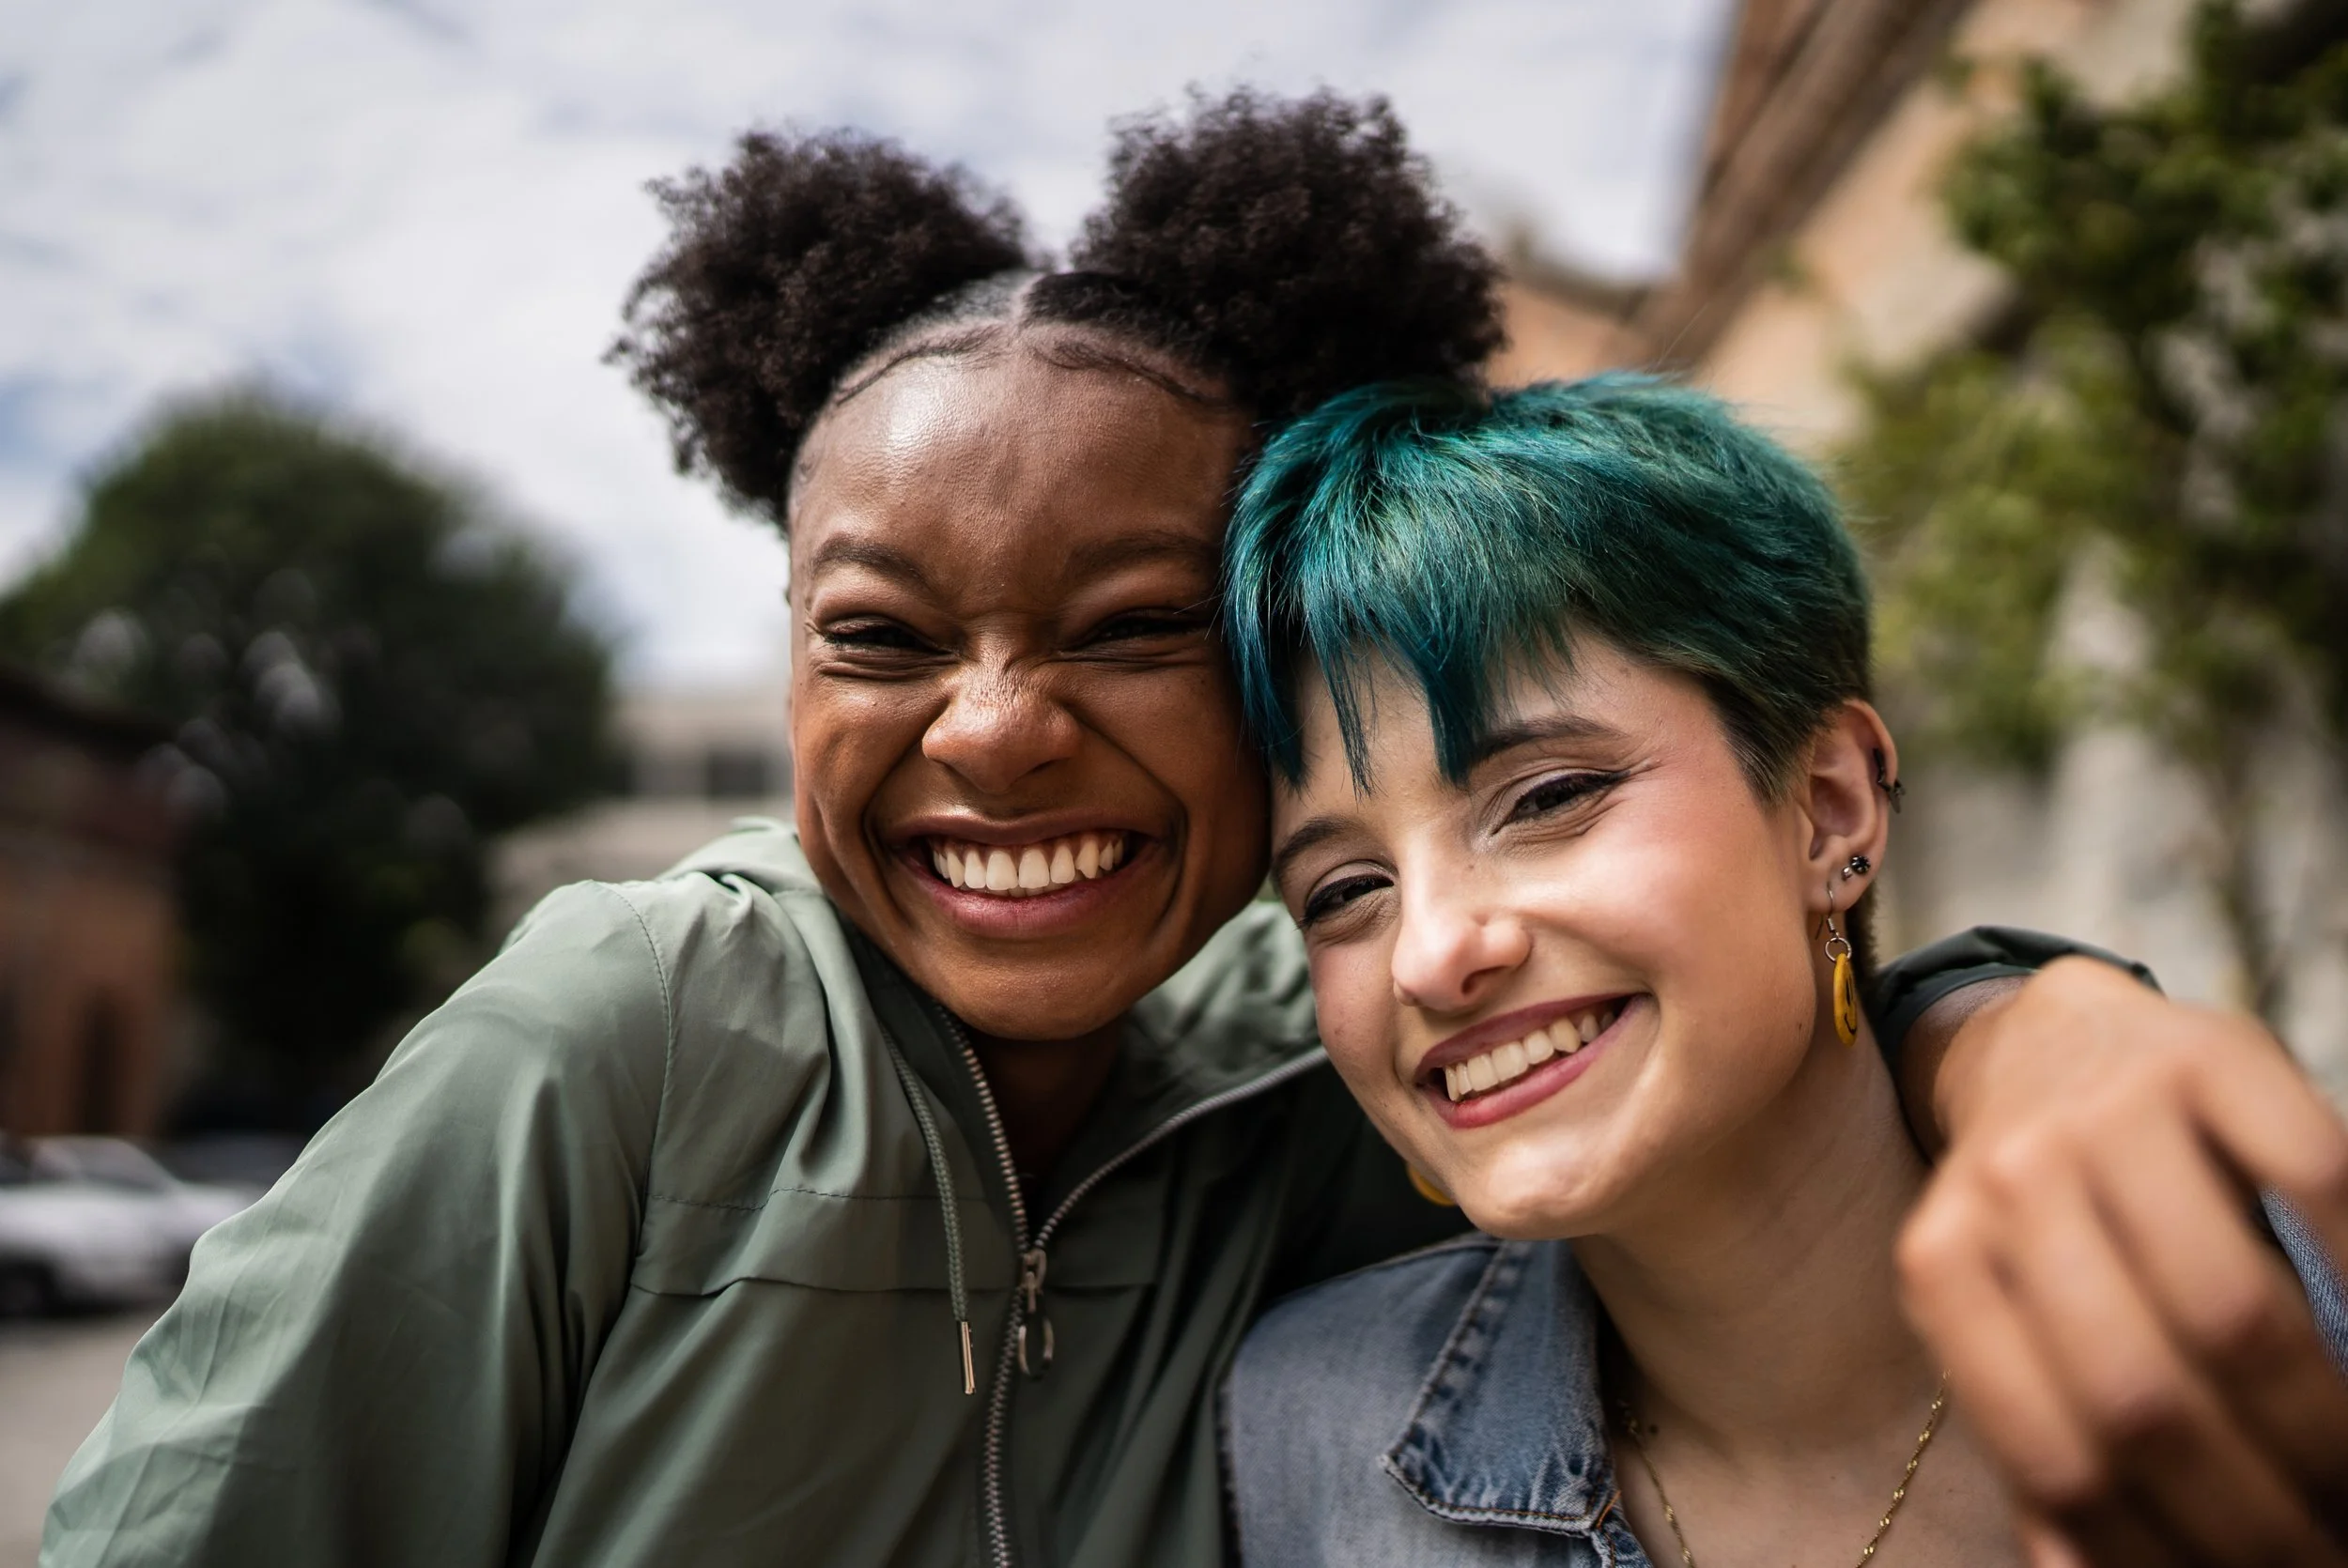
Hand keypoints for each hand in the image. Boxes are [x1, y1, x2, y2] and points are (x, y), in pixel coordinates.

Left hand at [1895, 957, 2347, 1565]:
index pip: (2055, 1452)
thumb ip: (2042, 1423)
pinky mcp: (2205, 1054)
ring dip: (2316, 1424)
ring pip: (2229, 1310)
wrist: (2050, 1041)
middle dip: (2253, 1508)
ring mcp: (2104, 1112)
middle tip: (2321, 1550)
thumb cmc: (2050, 1213)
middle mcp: (2009, 1182)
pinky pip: (2310, 1182)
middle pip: (2144, 1395)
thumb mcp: (2013, 1308)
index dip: (2157, 1546)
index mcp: (1945, 1266)